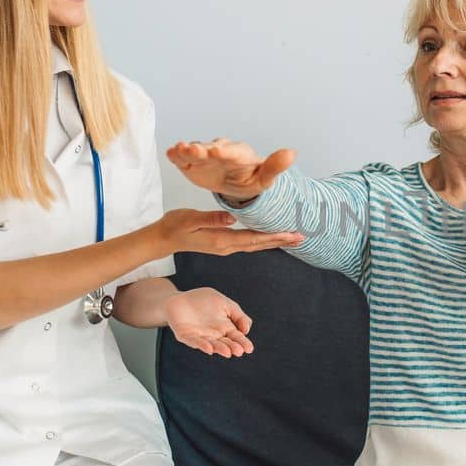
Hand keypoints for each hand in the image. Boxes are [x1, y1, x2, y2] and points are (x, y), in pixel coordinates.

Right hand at [151, 209, 302, 256]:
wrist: (163, 238)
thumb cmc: (175, 225)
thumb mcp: (191, 219)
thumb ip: (212, 218)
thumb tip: (232, 218)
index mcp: (221, 240)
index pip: (254, 239)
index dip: (274, 236)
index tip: (292, 234)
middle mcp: (227, 246)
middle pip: (260, 244)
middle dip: (281, 241)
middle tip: (302, 237)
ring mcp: (225, 247)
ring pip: (256, 245)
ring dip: (275, 241)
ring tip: (293, 238)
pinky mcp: (223, 244)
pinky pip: (248, 243)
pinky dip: (263, 240)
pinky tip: (270, 237)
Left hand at [164, 287, 253, 357]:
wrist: (180, 298)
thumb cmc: (204, 301)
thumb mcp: (226, 303)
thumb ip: (238, 315)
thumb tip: (246, 330)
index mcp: (224, 328)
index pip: (236, 337)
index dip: (243, 343)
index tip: (249, 349)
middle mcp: (214, 335)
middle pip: (225, 343)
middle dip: (232, 347)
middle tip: (239, 351)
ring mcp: (200, 336)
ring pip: (211, 344)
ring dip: (219, 349)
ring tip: (227, 352)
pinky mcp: (186, 336)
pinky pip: (194, 341)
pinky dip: (201, 345)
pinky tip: (209, 348)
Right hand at [166, 138, 296, 204]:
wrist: (235, 185)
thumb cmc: (250, 180)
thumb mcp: (264, 179)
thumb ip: (274, 167)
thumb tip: (291, 153)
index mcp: (239, 156)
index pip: (232, 152)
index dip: (224, 152)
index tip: (217, 151)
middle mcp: (220, 151)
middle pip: (209, 149)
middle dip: (201, 150)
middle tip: (193, 149)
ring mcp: (204, 157)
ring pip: (194, 152)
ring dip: (186, 150)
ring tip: (178, 149)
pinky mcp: (192, 164)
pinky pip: (183, 159)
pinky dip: (177, 156)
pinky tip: (170, 153)